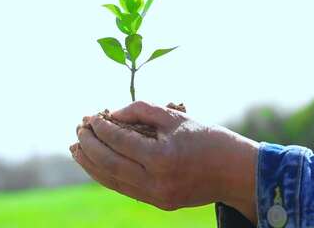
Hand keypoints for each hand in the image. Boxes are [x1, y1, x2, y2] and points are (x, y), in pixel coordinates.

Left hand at [70, 101, 258, 222]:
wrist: (237, 172)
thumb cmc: (207, 139)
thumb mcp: (175, 117)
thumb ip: (140, 111)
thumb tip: (111, 114)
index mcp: (162, 158)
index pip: (119, 141)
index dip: (101, 128)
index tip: (90, 116)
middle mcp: (156, 181)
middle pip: (109, 163)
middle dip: (89, 145)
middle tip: (78, 130)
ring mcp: (156, 196)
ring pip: (112, 180)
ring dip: (91, 164)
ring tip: (76, 149)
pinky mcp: (158, 203)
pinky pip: (124, 188)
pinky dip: (107, 175)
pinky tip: (96, 164)